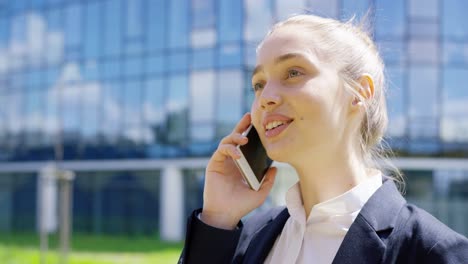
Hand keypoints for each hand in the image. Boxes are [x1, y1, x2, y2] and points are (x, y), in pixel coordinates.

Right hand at [201, 113, 276, 229]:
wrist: (226, 214)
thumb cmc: (242, 205)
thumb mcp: (260, 193)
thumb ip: (268, 181)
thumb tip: (275, 168)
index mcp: (242, 164)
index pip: (247, 145)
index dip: (251, 133)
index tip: (260, 124)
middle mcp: (232, 160)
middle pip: (236, 138)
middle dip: (242, 126)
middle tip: (249, 117)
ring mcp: (222, 161)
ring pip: (227, 141)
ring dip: (235, 136)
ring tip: (244, 139)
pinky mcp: (214, 164)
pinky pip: (221, 150)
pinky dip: (229, 149)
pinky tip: (238, 155)